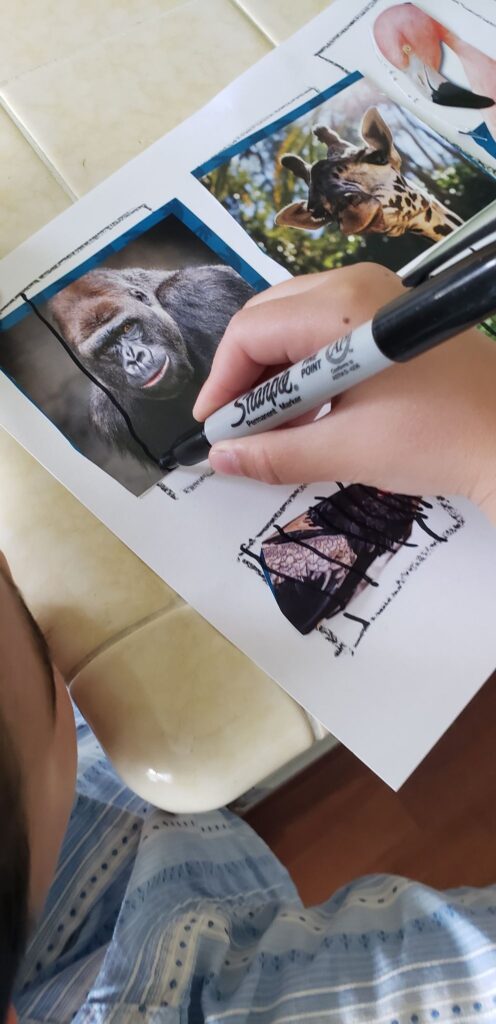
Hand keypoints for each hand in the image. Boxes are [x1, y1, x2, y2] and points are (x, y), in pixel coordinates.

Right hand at [193, 264, 495, 522]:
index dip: (223, 381)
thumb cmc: (436, 439)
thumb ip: (274, 453)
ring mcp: (376, 293)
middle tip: (238, 428)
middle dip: (245, 375)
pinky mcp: (390, 316)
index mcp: (341, 307)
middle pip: (268, 319)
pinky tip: (307, 414)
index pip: (252, 331)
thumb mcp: (347, 450)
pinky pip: (326, 330)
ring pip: (294, 324)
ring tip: (271, 430)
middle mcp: (354, 283)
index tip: (213, 428)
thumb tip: (219, 458)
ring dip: (275, 375)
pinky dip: (306, 370)